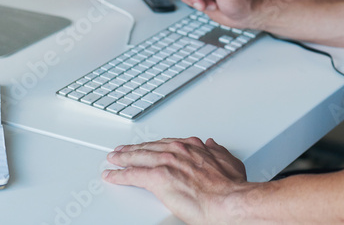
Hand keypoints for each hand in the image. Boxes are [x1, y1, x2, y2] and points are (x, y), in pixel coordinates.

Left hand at [104, 137, 247, 224]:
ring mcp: (167, 163)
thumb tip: (212, 145)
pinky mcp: (158, 178)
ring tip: (113, 160)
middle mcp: (178, 151)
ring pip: (138, 157)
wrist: (228, 200)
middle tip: (122, 150)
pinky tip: (112, 175)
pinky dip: (120, 174)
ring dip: (123, 158)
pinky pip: (133, 175)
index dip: (155, 145)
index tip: (149, 146)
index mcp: (193, 148)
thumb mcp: (229, 162)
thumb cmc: (230, 187)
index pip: (167, 143)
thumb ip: (217, 152)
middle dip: (134, 149)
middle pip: (149, 148)